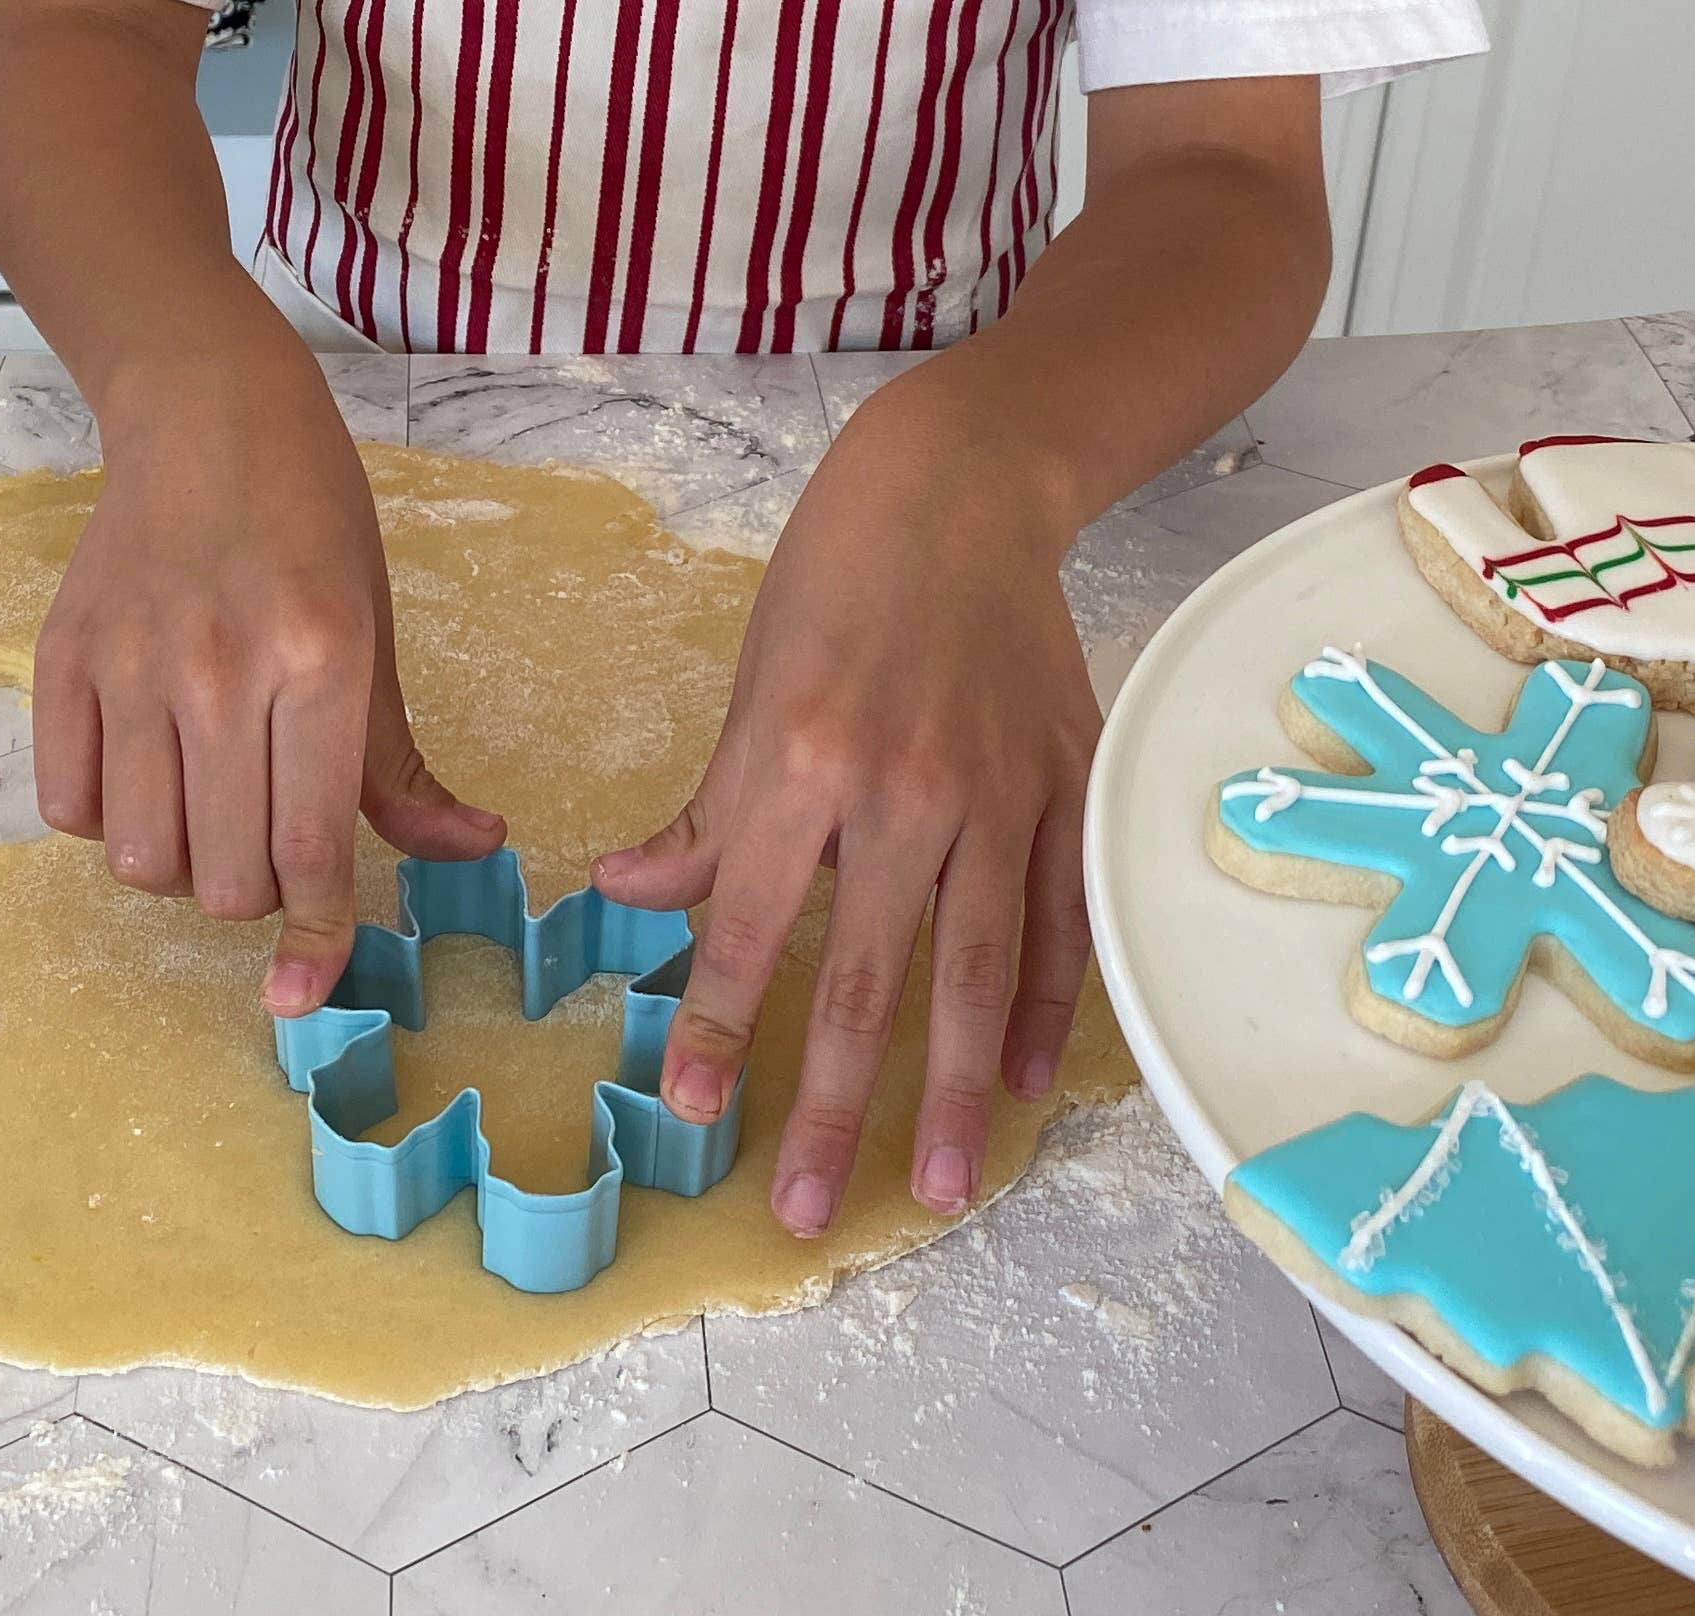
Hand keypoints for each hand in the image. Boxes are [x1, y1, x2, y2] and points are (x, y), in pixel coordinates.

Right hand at [31, 356, 502, 1015]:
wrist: (205, 411)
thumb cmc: (310, 518)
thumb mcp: (377, 630)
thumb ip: (400, 762)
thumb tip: (469, 851)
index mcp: (321, 661)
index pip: (311, 847)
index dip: (312, 937)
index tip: (304, 989)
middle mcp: (224, 671)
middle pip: (223, 876)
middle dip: (251, 894)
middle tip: (264, 841)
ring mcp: (134, 665)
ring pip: (141, 857)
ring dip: (177, 863)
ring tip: (202, 809)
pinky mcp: (62, 658)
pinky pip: (68, 806)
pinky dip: (105, 818)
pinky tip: (140, 772)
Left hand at [591, 386, 1097, 1233]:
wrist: (960, 487)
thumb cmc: (835, 581)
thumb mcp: (751, 688)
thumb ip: (708, 815)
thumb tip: (627, 901)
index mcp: (799, 760)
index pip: (750, 926)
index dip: (720, 1027)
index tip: (692, 1113)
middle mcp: (901, 788)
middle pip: (868, 975)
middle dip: (833, 1102)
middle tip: (805, 1207)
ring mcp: (998, 789)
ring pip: (977, 968)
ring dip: (955, 1087)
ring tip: (940, 1185)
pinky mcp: (1066, 779)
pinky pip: (1061, 915)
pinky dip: (1050, 1004)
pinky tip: (1027, 1080)